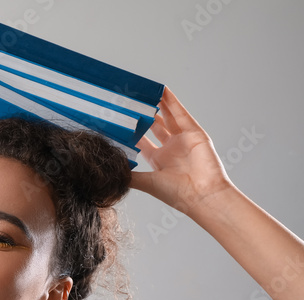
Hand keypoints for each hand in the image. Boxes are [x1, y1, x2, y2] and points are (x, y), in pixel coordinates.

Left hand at [130, 87, 234, 215]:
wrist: (201, 195)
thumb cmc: (177, 194)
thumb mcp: (146, 182)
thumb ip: (129, 175)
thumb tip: (109, 173)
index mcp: (158, 161)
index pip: (141, 141)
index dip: (131, 130)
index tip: (120, 121)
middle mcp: (170, 149)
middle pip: (155, 126)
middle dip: (144, 115)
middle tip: (131, 102)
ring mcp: (183, 140)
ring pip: (168, 117)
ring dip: (157, 105)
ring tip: (145, 92)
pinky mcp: (195, 133)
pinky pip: (181, 113)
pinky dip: (172, 102)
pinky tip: (163, 91)